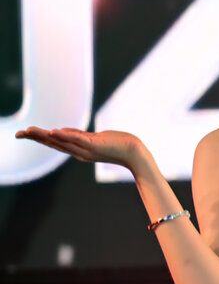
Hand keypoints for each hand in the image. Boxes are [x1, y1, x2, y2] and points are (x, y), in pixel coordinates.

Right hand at [16, 126, 150, 172]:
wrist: (135, 153)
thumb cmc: (117, 144)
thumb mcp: (93, 139)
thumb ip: (78, 136)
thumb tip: (61, 131)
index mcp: (78, 150)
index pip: (54, 143)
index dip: (38, 138)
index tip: (23, 133)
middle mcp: (79, 152)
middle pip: (54, 144)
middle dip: (36, 138)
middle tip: (19, 133)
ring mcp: (87, 149)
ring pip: (62, 141)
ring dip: (45, 136)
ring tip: (30, 131)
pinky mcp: (95, 145)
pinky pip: (78, 139)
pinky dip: (66, 136)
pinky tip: (54, 132)